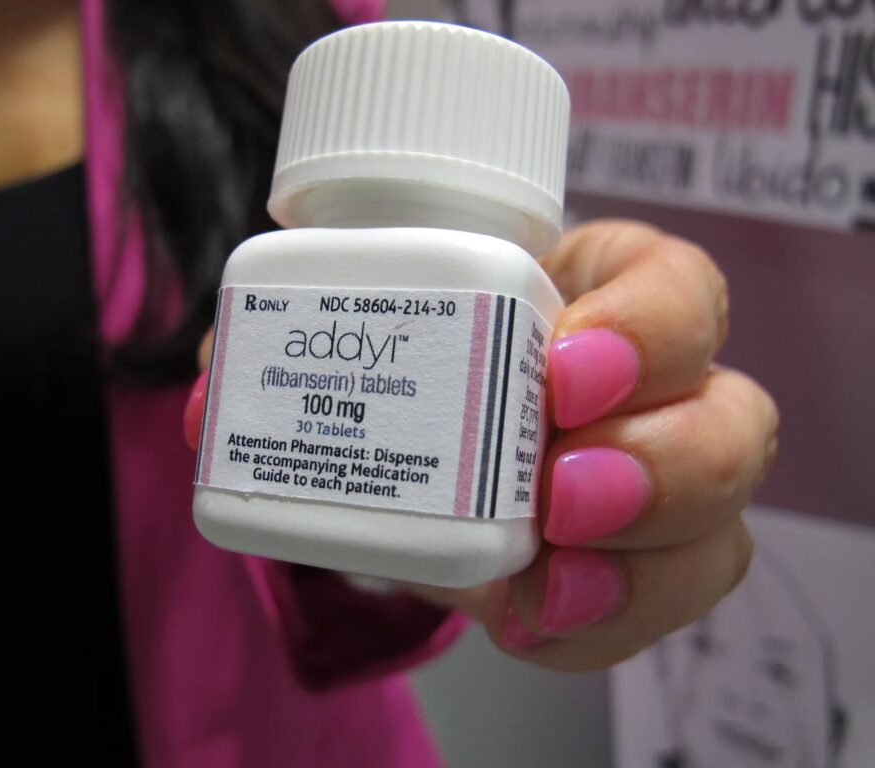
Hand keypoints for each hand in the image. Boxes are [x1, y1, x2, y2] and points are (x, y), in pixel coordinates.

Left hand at [185, 219, 778, 671]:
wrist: (429, 455)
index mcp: (599, 301)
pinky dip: (597, 625)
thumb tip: (216, 399)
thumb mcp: (365, 336)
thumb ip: (290, 355)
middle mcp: (652, 395)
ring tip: (549, 583)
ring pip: (717, 526)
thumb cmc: (413, 368)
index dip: (643, 327)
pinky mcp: (630, 570)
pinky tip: (534, 622)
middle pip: (731, 418)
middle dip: (659, 461)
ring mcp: (654, 489)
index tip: (560, 370)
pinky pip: (652, 608)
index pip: (674, 289)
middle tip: (558, 490)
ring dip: (645, 561)